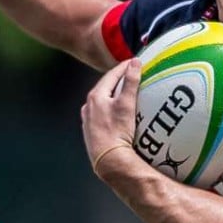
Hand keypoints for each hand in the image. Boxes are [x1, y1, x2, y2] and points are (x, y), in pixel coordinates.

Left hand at [81, 58, 140, 175]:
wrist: (108, 160)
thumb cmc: (117, 131)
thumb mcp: (126, 104)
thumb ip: (130, 82)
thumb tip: (135, 62)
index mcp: (95, 96)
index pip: (111, 75)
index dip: (124, 67)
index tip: (135, 62)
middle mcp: (88, 106)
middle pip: (105, 87)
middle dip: (118, 80)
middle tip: (132, 75)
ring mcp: (87, 120)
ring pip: (101, 102)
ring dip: (113, 95)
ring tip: (126, 93)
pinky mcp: (91, 132)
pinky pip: (101, 115)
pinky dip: (110, 109)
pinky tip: (117, 114)